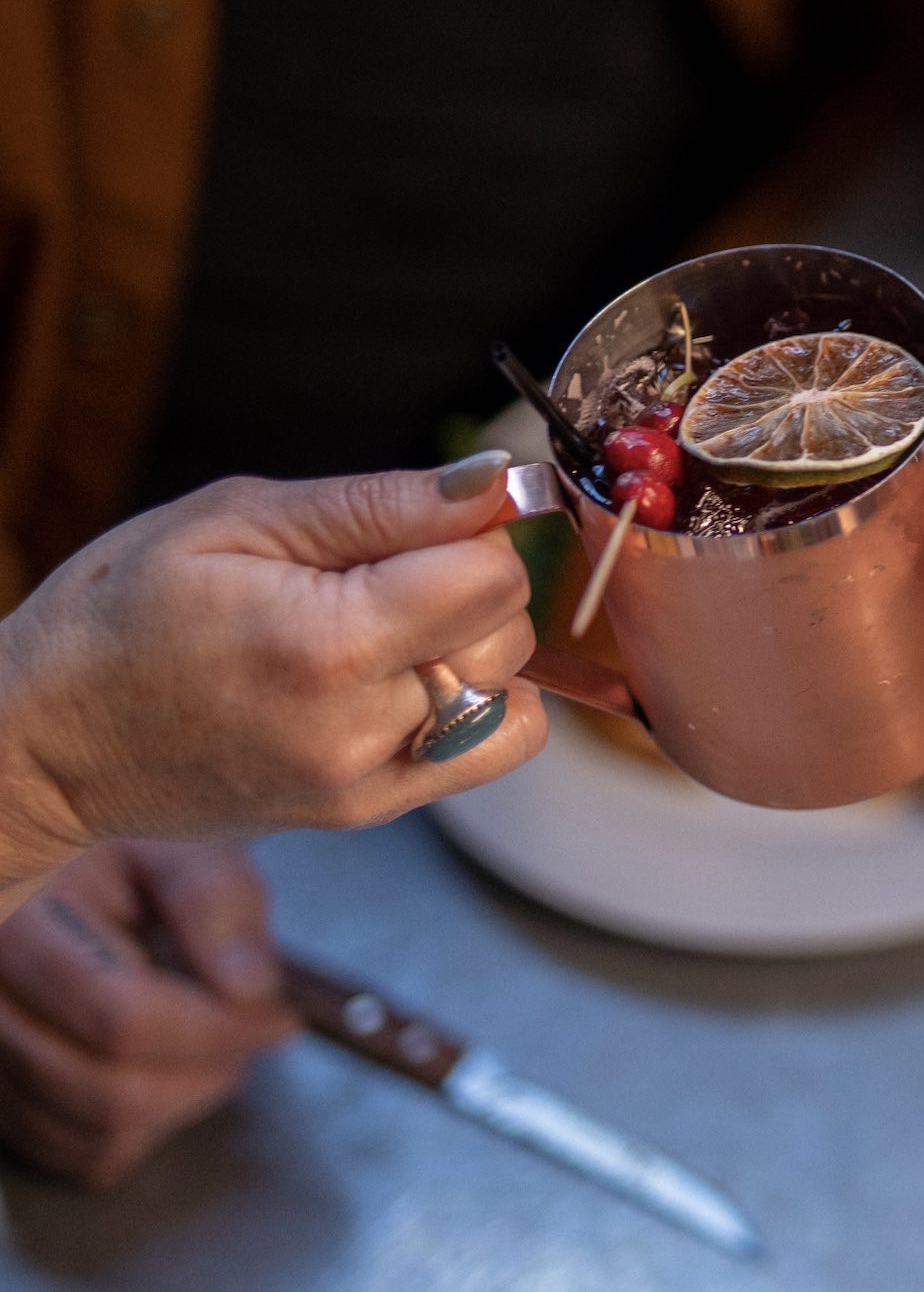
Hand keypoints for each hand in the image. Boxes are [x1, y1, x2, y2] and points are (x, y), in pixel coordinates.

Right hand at [0, 458, 547, 879]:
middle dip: (470, 587)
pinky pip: (488, 750)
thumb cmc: (117, 615)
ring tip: (383, 629)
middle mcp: (359, 725)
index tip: (426, 523)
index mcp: (324, 642)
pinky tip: (407, 678)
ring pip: (509, 691)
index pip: (493, 577)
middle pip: (508, 634)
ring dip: (471, 647)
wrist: (46, 741)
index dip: (474, 533)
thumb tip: (491, 481)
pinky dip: (477, 705)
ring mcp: (367, 779)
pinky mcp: (369, 810)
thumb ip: (379, 504)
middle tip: (383, 574)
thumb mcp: (233, 519)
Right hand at [0, 840, 295, 1186]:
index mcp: (19, 927)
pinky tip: (169, 1072)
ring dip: (182, 1102)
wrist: (67, 872)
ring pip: (95, 1131)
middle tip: (256, 1032)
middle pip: (108, 1089)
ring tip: (218, 1045)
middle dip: (209, 1072)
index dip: (217, 1030)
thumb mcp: (180, 845)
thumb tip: (247, 991)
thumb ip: (216, 903)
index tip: (278, 1017)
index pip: (121, 1018)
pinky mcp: (1, 1093)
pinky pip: (74, 1150)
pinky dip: (142, 1128)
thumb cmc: (124, 850)